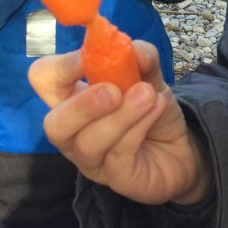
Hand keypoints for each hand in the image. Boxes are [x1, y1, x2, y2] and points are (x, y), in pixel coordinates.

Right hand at [29, 41, 209, 204]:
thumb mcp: (149, 76)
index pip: (43, 80)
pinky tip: (156, 109)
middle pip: (54, 124)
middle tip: (114, 90)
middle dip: (83, 105)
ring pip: (89, 142)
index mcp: (71, 98)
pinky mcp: (117, 178)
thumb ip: (141, 58)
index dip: (61, 67)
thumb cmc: (152, 109)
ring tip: (149, 96)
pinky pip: (118, 155)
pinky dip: (138, 127)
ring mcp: (92, 160)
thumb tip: (131, 48)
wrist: (183, 147)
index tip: (91, 56)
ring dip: (121, 115)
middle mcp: (74, 133)